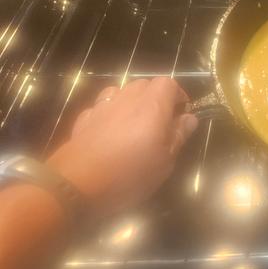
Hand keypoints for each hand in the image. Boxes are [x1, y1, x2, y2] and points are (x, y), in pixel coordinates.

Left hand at [47, 77, 197, 217]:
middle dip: (156, 97)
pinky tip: (111, 131)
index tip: (182, 113)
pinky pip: (102, 107)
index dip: (178, 95)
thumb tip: (189, 118)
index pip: (168, 83)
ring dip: (132, 102)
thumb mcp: (165, 161)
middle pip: (144, 84)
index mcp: (152, 106)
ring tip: (136, 124)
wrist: (76, 184)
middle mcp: (127, 99)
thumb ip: (178, 135)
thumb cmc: (130, 174)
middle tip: (162, 121)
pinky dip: (111, 113)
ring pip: (121, 91)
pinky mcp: (84, 119)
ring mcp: (103, 107)